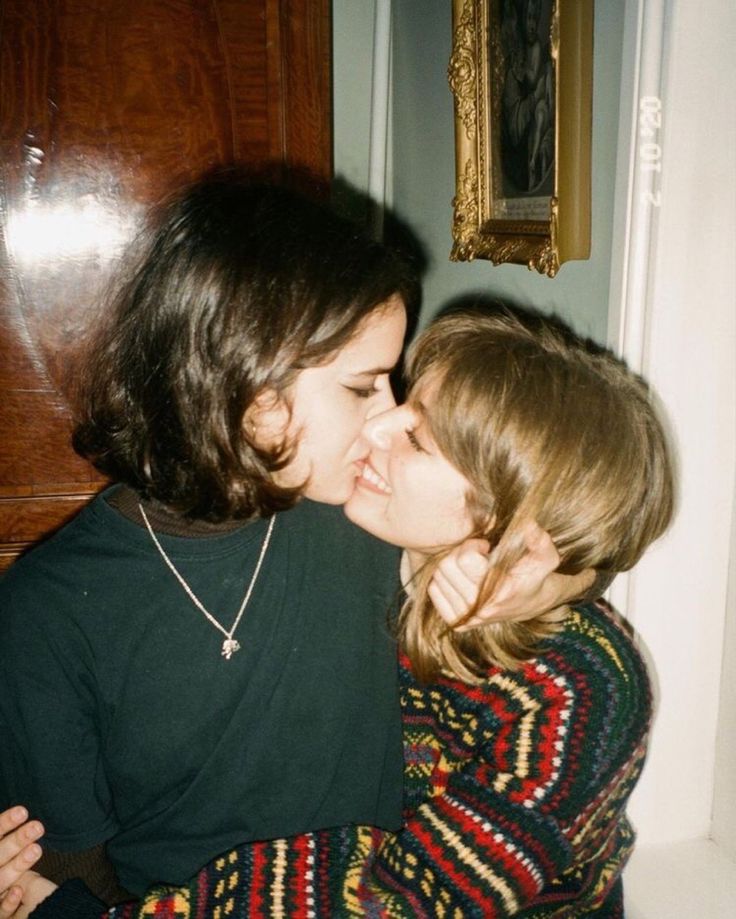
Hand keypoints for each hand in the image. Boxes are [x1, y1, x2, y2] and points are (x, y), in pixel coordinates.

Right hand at [0, 807, 55, 918]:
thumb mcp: (3, 848)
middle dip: (17, 841)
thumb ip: (6, 832)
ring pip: (0, 879)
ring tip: (36, 850)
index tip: (23, 811)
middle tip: (38, 827)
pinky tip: (18, 891)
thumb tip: (23, 812)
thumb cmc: (2, 860)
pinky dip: (7, 902)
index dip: (6, 822)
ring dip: (17, 865)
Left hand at [430, 522, 593, 630]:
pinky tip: (460, 578)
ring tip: (469, 567)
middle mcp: (481, 608)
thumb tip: (524, 523)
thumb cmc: (536, 575)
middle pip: (447, 566)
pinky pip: (433, 592)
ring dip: (451, 566)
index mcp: (499, 592)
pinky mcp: (457, 622)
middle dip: (459, 553)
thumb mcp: (546, 556)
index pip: (465, 559)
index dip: (473, 545)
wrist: (532, 603)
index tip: (484, 545)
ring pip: (438, 577)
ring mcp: (468, 618)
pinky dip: (443, 581)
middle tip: (474, 554)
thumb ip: (538, 538)